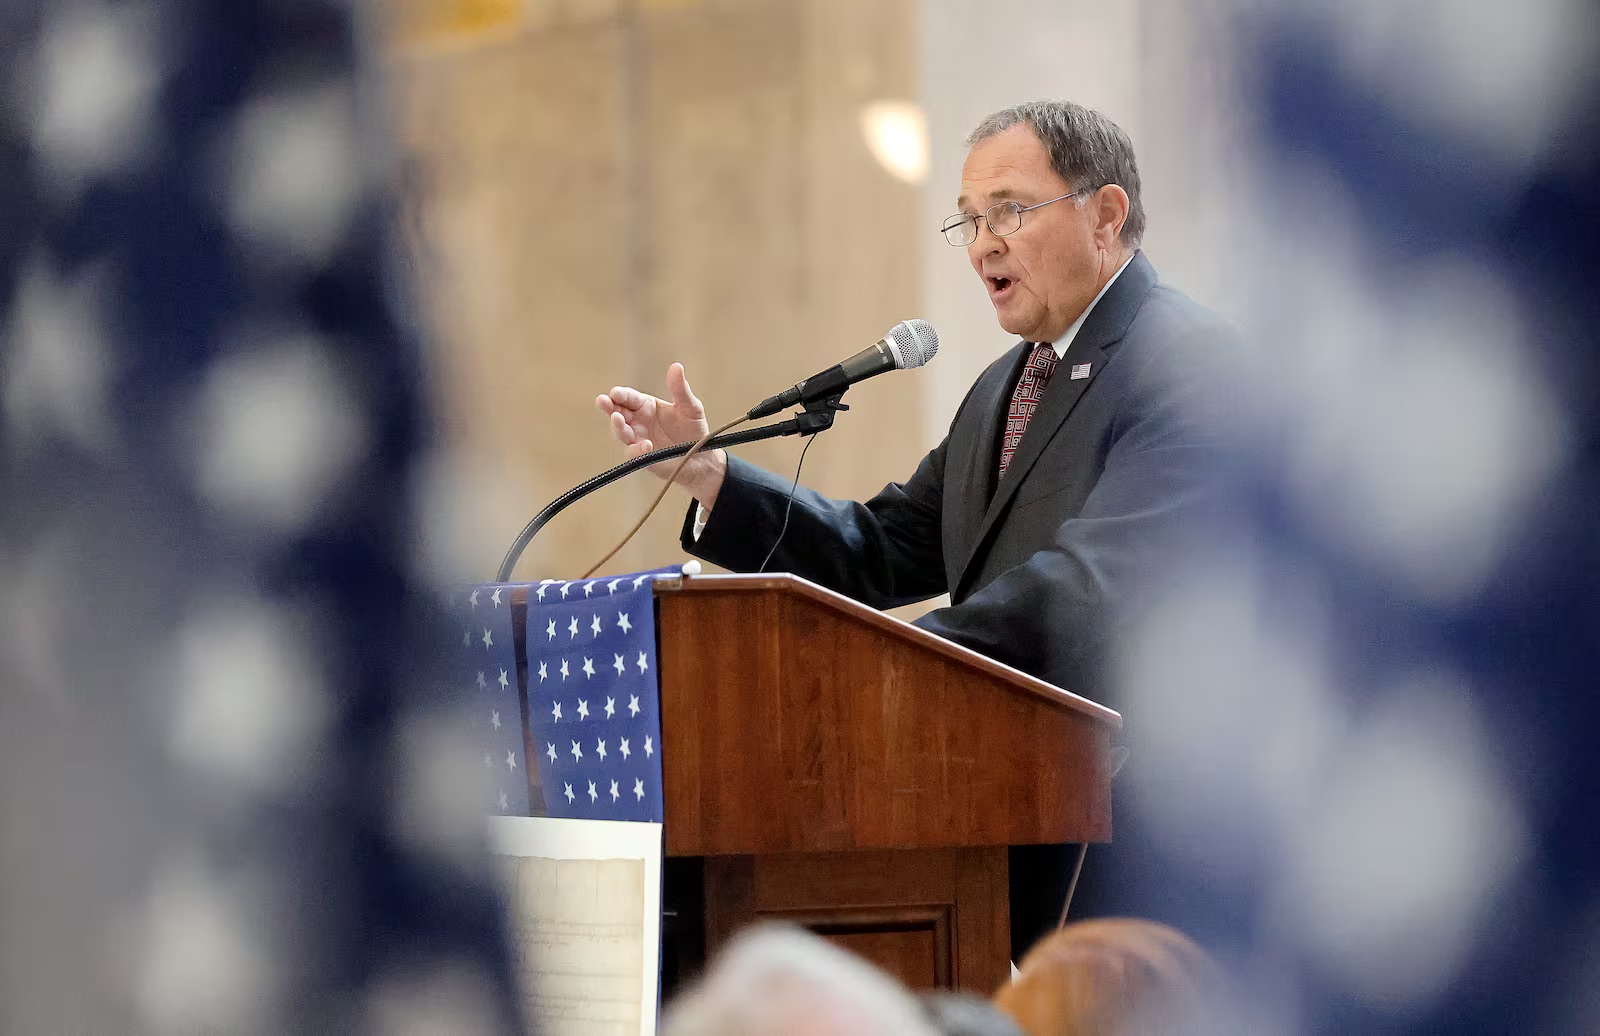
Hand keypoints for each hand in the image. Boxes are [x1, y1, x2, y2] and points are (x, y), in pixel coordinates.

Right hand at [596, 362, 727, 505]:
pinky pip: (634, 454)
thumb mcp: (690, 406)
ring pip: (621, 433)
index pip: (629, 398)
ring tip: (618, 418)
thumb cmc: (694, 429)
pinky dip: (636, 449)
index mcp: (646, 405)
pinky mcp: (643, 457)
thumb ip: (680, 389)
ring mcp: (638, 439)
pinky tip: (646, 445)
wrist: (702, 456)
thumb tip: (676, 366)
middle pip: (618, 412)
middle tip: (602, 401)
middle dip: (609, 406)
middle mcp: (638, 422)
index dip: (621, 394)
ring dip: (618, 426)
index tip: (615, 392)